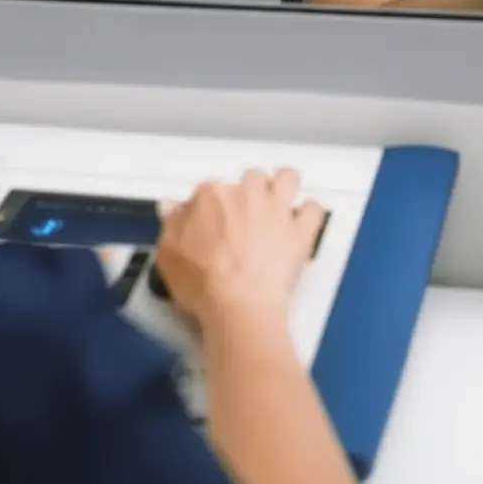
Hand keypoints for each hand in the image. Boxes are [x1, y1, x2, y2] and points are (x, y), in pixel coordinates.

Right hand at [155, 169, 324, 327]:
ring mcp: (276, 210)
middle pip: (250, 178)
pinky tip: (303, 222)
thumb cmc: (202, 282)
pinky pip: (314, 209)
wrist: (239, 304)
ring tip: (279, 203)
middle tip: (245, 217)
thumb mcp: (168, 254)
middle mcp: (246, 193)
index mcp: (211, 195)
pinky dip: (310, 213)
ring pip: (287, 178)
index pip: (209, 189)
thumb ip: (172, 223)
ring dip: (284, 187)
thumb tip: (171, 205)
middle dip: (249, 192)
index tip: (210, 224)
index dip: (211, 207)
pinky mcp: (300, 230)